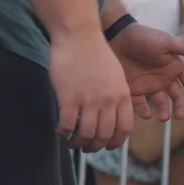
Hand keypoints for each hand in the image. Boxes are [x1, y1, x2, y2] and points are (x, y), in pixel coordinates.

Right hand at [50, 29, 135, 152]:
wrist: (79, 36)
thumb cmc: (96, 54)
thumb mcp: (116, 76)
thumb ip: (115, 96)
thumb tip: (111, 115)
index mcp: (122, 96)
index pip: (124, 129)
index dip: (115, 142)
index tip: (106, 146)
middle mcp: (108, 101)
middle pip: (104, 135)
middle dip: (94, 146)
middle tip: (85, 147)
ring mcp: (89, 100)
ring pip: (86, 134)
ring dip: (78, 143)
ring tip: (71, 142)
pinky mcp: (69, 98)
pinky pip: (67, 125)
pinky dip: (63, 133)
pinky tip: (60, 131)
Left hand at [110, 22, 183, 121]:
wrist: (115, 36)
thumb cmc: (143, 37)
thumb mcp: (166, 42)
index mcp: (175, 66)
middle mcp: (164, 77)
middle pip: (178, 96)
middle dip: (181, 107)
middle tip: (180, 117)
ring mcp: (149, 83)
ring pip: (161, 102)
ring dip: (164, 111)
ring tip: (162, 118)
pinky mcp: (134, 88)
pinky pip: (140, 104)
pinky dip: (143, 111)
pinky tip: (146, 114)